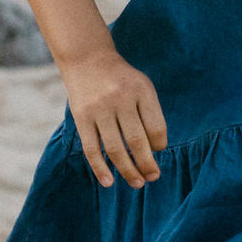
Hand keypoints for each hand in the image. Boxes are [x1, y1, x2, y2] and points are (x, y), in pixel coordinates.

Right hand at [60, 50, 167, 187]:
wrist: (88, 59)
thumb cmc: (121, 79)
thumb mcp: (142, 86)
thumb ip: (149, 114)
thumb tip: (154, 152)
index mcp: (142, 90)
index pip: (156, 127)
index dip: (160, 145)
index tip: (158, 152)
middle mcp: (121, 98)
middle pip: (137, 141)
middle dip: (147, 164)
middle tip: (153, 177)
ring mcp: (100, 108)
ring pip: (115, 149)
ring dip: (127, 170)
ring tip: (137, 183)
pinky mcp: (82, 118)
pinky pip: (92, 149)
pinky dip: (100, 168)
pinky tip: (109, 182)